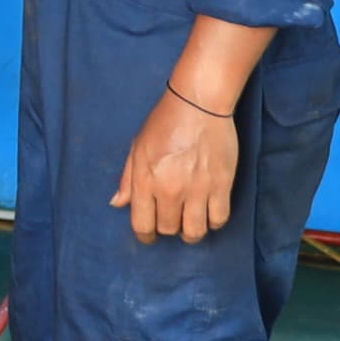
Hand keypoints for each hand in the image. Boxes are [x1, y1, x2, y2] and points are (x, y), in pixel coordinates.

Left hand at [112, 86, 239, 244]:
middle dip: (168, 229)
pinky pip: (219, 219)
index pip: (142, 225)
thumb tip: (117, 204)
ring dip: (191, 232)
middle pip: (168, 229)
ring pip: (194, 231)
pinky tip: (209, 213)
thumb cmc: (164, 123)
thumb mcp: (137, 148)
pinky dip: (213, 222)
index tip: (150, 235)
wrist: (198, 104)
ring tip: (191, 223)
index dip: (145, 236)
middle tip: (172, 220)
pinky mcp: (221, 185)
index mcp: (145, 181)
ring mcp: (197, 189)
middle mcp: (170, 190)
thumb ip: (127, 179)